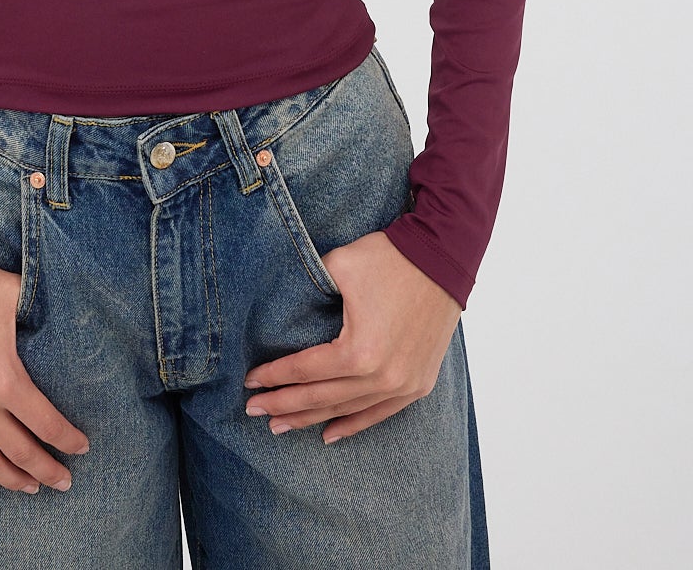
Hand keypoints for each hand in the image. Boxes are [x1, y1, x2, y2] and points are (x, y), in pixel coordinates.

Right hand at [0, 260, 90, 493]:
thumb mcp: (13, 294)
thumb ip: (39, 309)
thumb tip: (64, 309)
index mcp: (6, 380)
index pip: (47, 424)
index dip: (68, 440)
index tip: (82, 447)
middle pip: (21, 453)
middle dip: (47, 471)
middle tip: (65, 481)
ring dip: (12, 480)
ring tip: (31, 488)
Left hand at [242, 230, 460, 441]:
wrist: (443, 258)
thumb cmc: (389, 258)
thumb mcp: (337, 265)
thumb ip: (308, 289)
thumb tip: (284, 306)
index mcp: (358, 352)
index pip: (305, 371)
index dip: (273, 377)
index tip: (249, 382)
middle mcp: (381, 378)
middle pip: (321, 398)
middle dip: (283, 405)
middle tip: (254, 410)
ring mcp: (403, 385)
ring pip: (346, 411)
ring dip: (311, 419)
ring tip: (279, 425)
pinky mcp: (418, 384)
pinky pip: (379, 412)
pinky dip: (352, 424)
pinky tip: (328, 434)